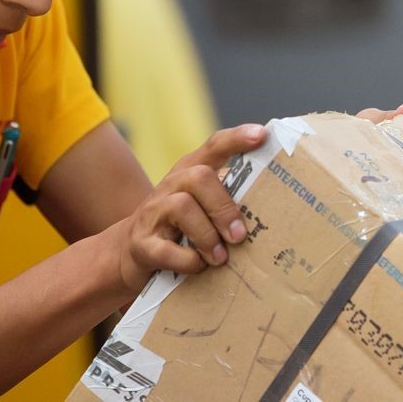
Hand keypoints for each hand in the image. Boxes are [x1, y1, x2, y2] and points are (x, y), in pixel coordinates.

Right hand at [105, 123, 266, 292]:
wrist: (130, 252)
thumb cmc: (180, 228)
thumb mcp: (201, 206)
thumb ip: (228, 200)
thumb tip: (271, 210)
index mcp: (190, 172)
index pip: (214, 146)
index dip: (237, 139)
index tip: (261, 135)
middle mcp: (171, 186)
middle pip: (199, 177)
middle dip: (224, 207)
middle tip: (239, 236)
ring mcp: (152, 213)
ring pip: (182, 207)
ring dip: (207, 235)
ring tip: (220, 257)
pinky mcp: (141, 244)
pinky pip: (166, 250)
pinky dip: (188, 261)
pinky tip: (198, 267)